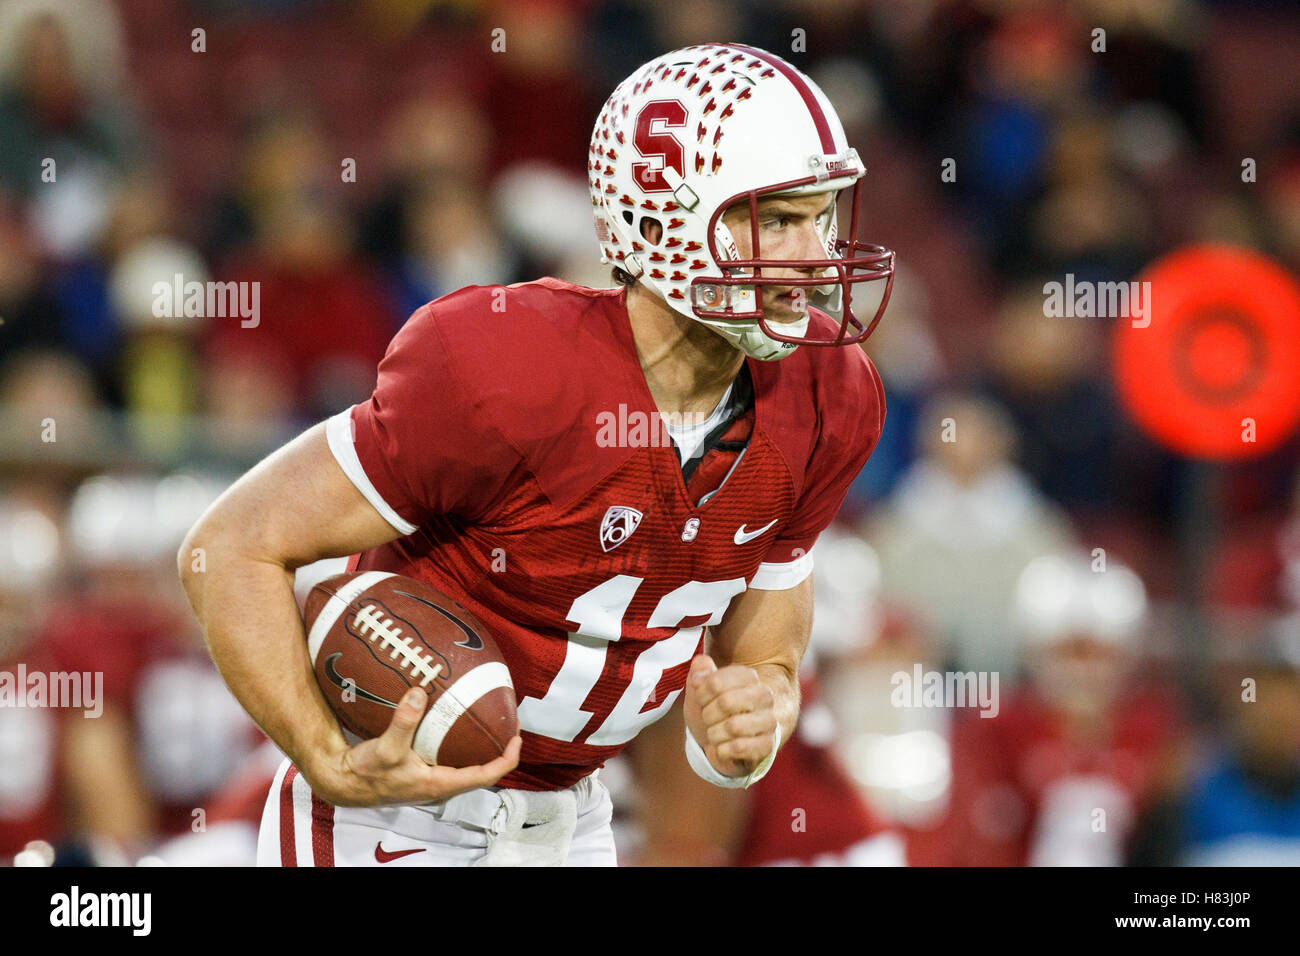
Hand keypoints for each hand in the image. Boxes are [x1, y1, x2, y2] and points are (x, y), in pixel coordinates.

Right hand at [306, 687, 521, 807]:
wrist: (344, 782)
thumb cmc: (367, 773)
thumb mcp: (386, 748)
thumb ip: (404, 721)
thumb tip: (419, 692)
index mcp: (442, 783)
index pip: (487, 775)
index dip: (507, 757)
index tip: (517, 736)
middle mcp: (442, 783)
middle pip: (483, 769)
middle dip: (500, 748)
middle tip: (508, 722)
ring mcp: (433, 778)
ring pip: (468, 763)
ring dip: (482, 745)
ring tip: (490, 719)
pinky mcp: (423, 770)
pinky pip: (451, 756)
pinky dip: (459, 740)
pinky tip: (454, 720)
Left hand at [683, 655, 777, 777]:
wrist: (724, 742)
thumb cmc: (713, 712)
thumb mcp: (700, 690)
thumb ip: (699, 672)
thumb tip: (701, 663)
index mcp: (749, 677)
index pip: (716, 682)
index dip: (700, 693)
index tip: (699, 699)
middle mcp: (764, 696)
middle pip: (725, 702)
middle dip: (708, 715)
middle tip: (708, 718)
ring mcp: (768, 720)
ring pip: (733, 727)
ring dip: (714, 734)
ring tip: (715, 734)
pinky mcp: (767, 745)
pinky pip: (738, 747)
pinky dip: (721, 750)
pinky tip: (721, 748)